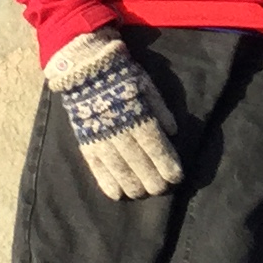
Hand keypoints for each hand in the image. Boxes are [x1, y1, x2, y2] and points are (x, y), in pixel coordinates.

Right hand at [44, 30, 186, 198]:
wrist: (85, 68)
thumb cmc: (122, 75)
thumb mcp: (147, 85)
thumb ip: (160, 109)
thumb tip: (173, 131)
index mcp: (138, 116)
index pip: (156, 147)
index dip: (167, 164)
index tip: (177, 177)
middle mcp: (121, 132)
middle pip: (140, 163)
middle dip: (153, 179)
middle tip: (162, 189)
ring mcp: (102, 139)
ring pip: (120, 170)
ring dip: (133, 185)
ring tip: (142, 193)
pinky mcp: (86, 142)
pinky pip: (96, 168)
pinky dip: (106, 182)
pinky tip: (117, 195)